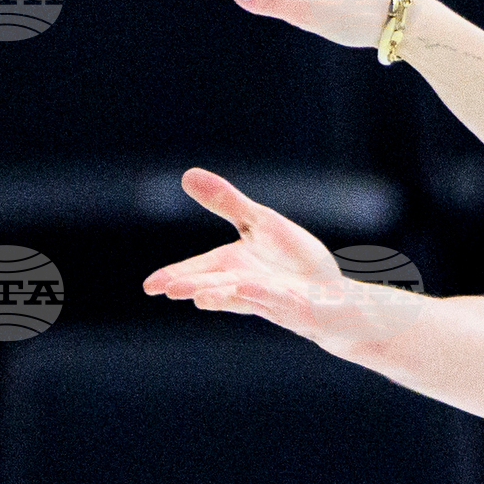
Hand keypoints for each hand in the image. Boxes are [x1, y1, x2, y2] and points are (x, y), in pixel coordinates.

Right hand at [141, 169, 416, 358]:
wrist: (334, 296)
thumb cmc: (294, 263)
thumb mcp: (261, 224)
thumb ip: (227, 203)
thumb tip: (187, 174)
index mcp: (234, 267)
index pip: (199, 271)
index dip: (174, 277)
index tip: (149, 286)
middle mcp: (248, 286)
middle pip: (216, 286)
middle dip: (193, 287)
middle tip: (167, 290)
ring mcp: (273, 300)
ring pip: (244, 298)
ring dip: (221, 297)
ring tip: (198, 298)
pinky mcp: (298, 308)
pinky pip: (279, 300)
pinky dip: (263, 294)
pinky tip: (246, 287)